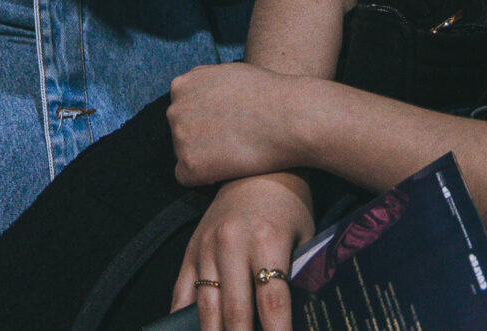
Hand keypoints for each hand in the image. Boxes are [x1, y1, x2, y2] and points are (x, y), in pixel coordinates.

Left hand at [168, 62, 310, 185]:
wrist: (291, 118)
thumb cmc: (268, 94)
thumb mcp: (228, 72)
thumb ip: (205, 84)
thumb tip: (196, 94)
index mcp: (182, 85)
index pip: (183, 109)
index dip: (206, 120)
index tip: (227, 125)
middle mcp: (174, 109)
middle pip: (182, 132)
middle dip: (202, 138)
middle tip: (232, 142)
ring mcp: (180, 137)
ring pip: (184, 154)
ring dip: (204, 158)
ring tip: (234, 154)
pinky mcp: (189, 165)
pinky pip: (186, 178)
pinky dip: (203, 178)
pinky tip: (226, 171)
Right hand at [172, 173, 315, 330]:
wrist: (254, 170)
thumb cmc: (288, 206)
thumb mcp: (305, 237)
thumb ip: (300, 276)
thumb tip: (302, 318)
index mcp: (266, 242)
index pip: (273, 303)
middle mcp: (232, 245)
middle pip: (236, 311)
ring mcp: (207, 248)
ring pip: (207, 307)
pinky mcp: (191, 249)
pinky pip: (182, 291)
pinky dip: (182, 317)